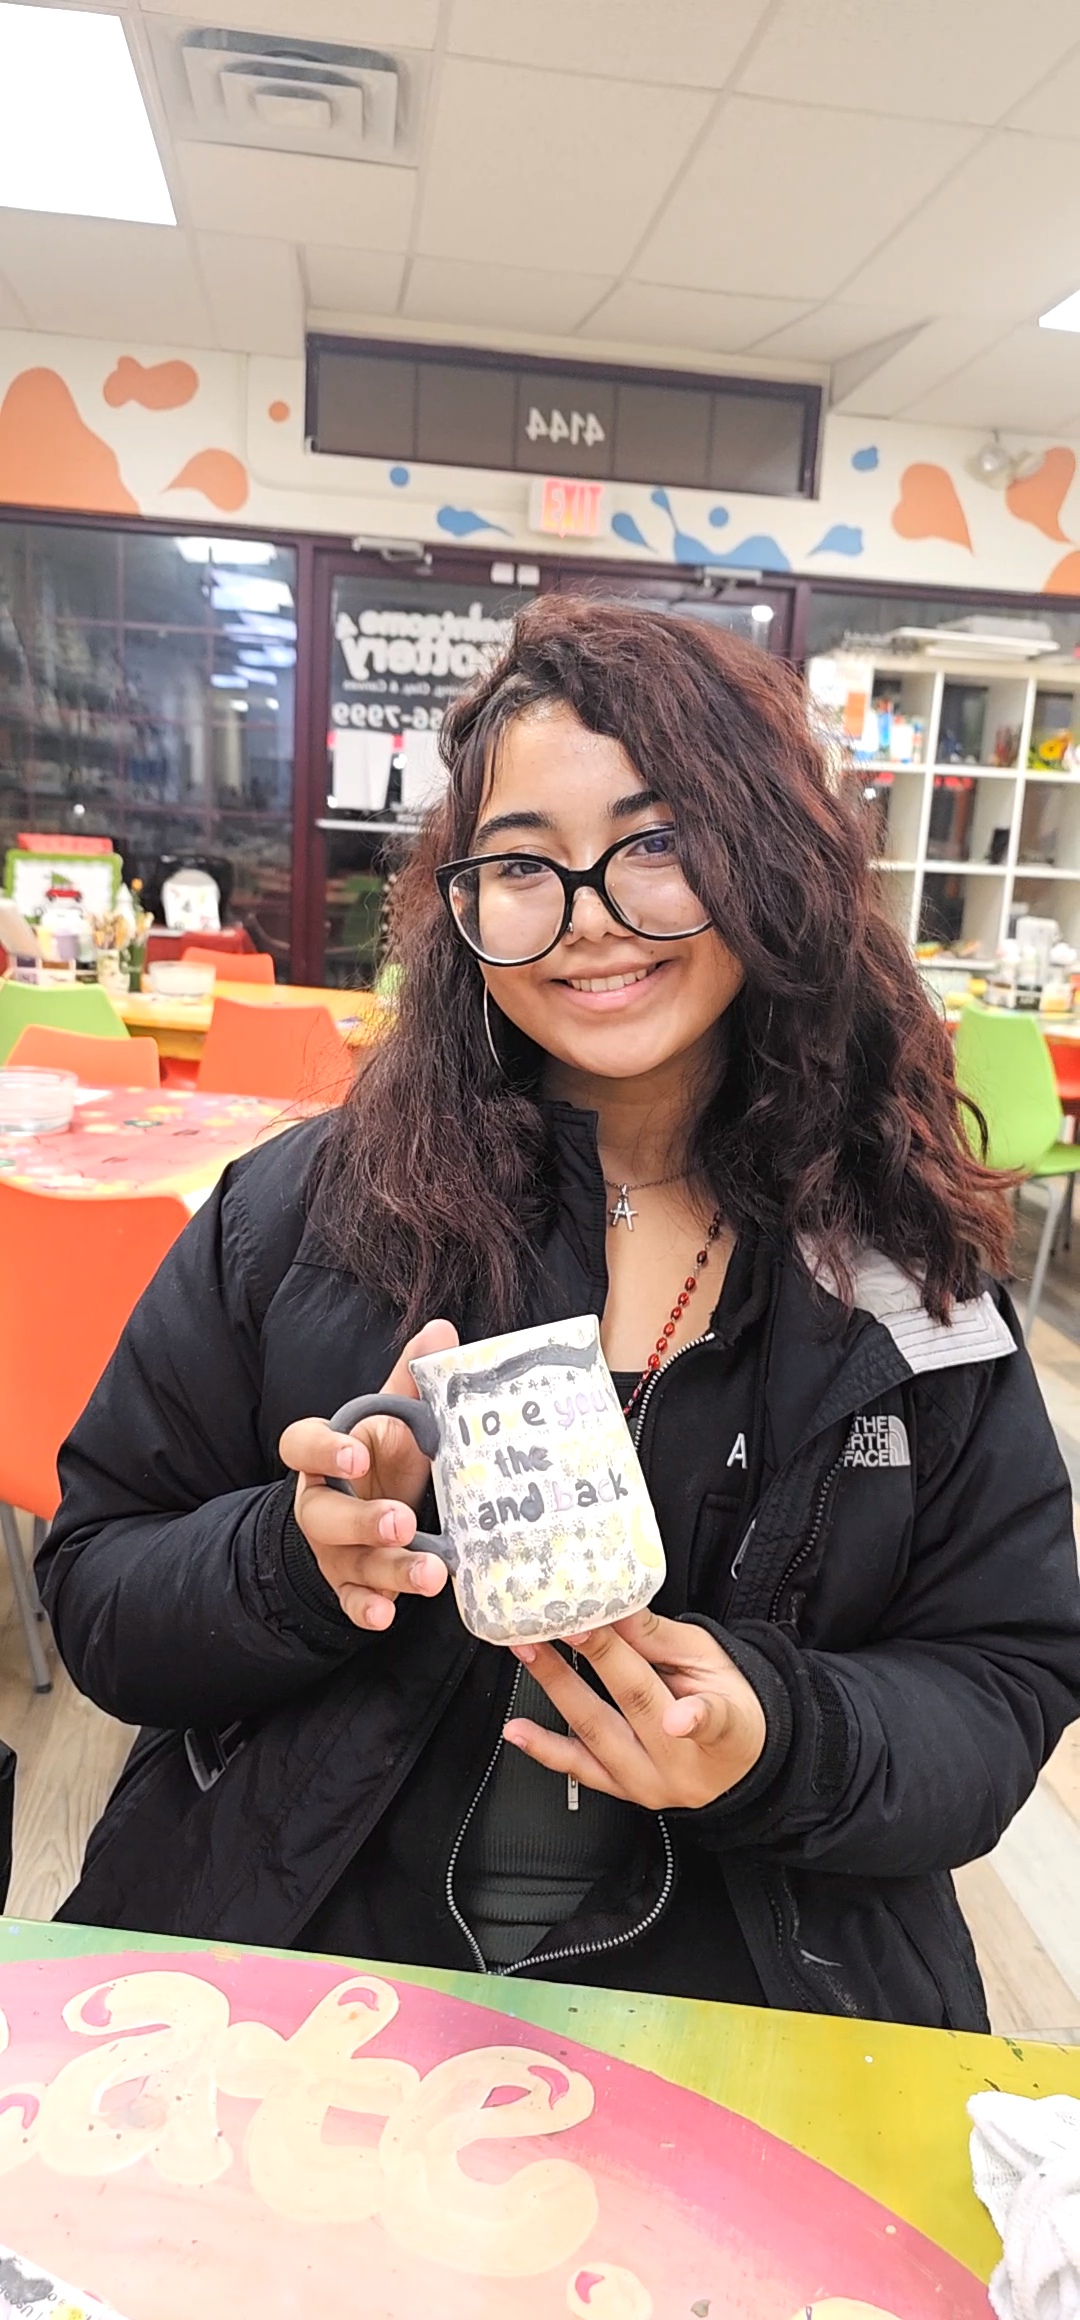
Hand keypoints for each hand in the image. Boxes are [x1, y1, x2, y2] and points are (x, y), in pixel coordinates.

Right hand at [278, 1319, 457, 1632]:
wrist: (362, 1510)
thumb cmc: (380, 1459)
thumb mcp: (393, 1418)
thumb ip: (410, 1379)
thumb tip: (442, 1330)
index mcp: (326, 1455)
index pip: (301, 1445)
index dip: (323, 1451)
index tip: (354, 1454)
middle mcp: (320, 1504)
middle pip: (324, 1514)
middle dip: (362, 1520)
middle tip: (402, 1521)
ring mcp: (330, 1549)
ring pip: (348, 1561)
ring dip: (387, 1570)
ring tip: (429, 1573)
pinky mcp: (346, 1583)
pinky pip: (350, 1601)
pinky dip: (367, 1609)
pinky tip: (388, 1615)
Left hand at [502, 1609, 765, 1808]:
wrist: (734, 1767)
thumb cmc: (730, 1707)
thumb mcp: (712, 1663)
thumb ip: (663, 1639)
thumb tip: (619, 1606)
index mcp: (726, 1733)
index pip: (709, 1717)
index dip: (690, 1711)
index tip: (668, 1697)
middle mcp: (683, 1766)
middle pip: (636, 1705)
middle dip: (596, 1655)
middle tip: (566, 1621)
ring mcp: (648, 1783)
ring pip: (597, 1733)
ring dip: (557, 1687)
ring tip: (530, 1651)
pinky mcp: (622, 1791)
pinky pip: (579, 1770)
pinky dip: (545, 1748)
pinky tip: (517, 1730)